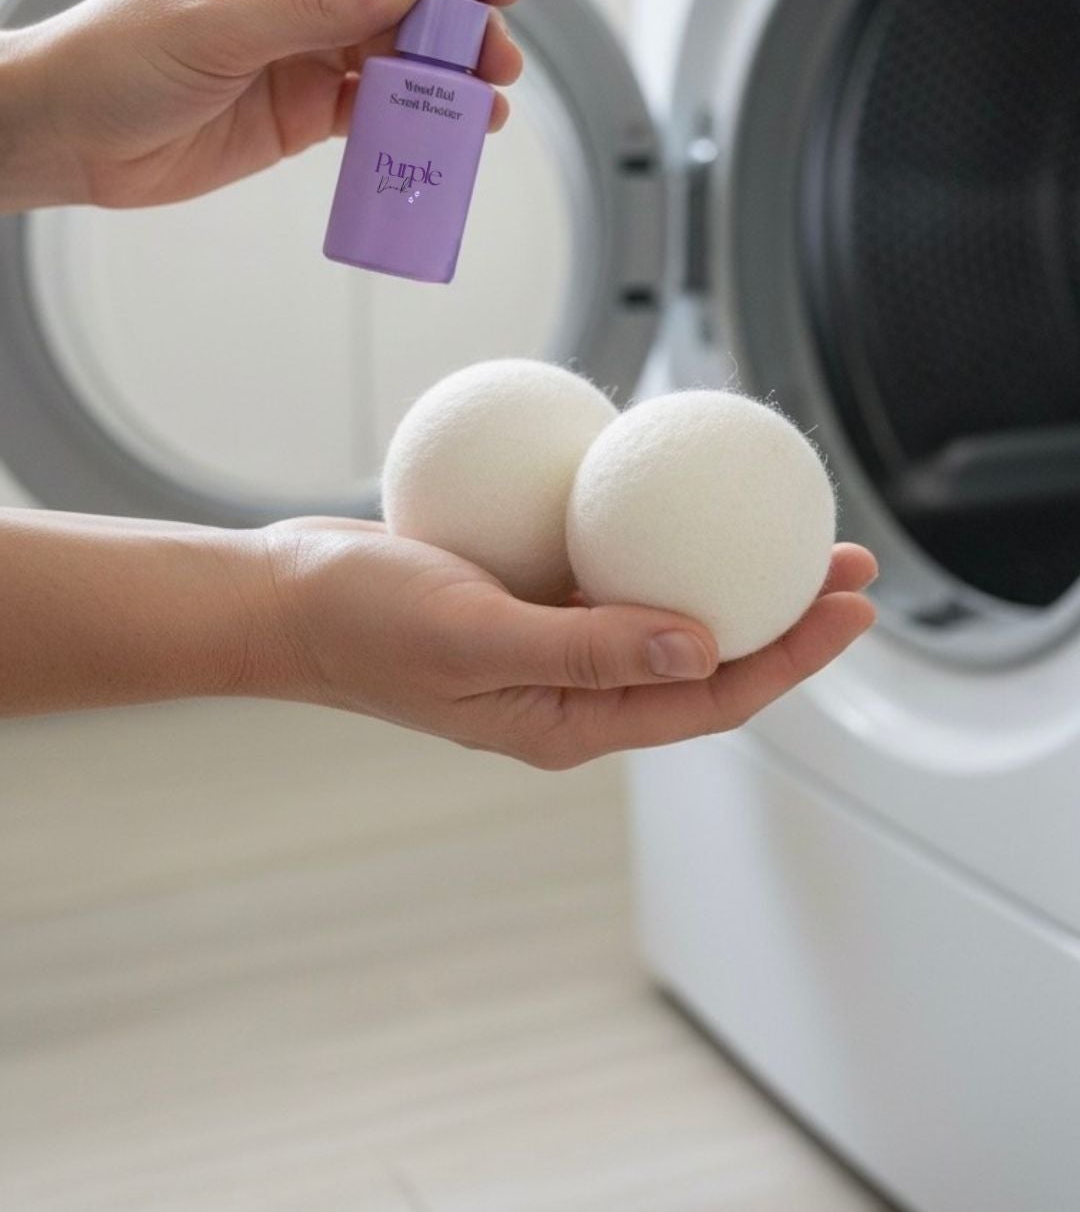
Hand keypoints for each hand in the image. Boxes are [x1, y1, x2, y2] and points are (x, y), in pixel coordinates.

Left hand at [4, 0, 522, 211]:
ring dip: (446, 78)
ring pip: (399, 54)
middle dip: (458, 24)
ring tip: (486, 109)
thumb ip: (320, 6)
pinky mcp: (306, 109)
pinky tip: (446, 135)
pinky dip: (413, 120)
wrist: (69, 137)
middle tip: (497, 63)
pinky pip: (375, 109)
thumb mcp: (221, 25)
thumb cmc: (119, 56)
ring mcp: (307, 48)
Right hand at [259, 520, 877, 768]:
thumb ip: (587, 647)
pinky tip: (682, 489)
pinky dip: (658, 533)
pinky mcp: (527, 594)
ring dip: (732, 570)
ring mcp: (551, 641)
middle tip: (848, 556)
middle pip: (705, 653)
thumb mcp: (475, 635)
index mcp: (570, 723)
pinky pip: (612, 564)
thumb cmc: (361, 623)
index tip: (850, 603)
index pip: (710, 697)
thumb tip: (705, 645)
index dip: (791, 655)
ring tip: (792, 520)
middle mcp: (571, 689)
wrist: (281, 596)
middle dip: (785, 613)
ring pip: (666, 607)